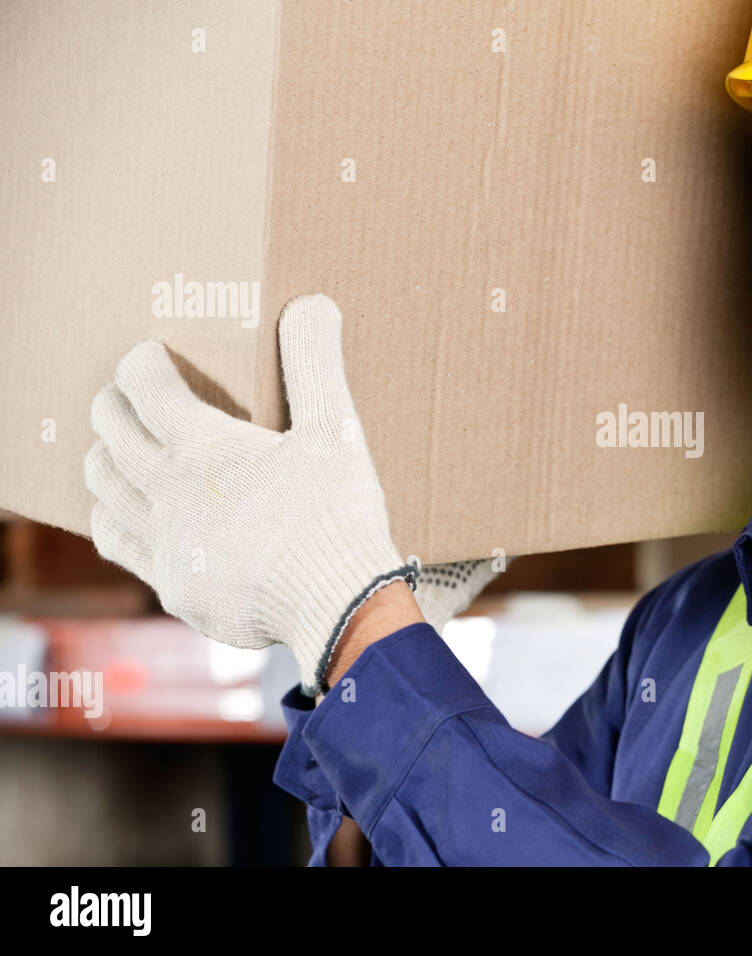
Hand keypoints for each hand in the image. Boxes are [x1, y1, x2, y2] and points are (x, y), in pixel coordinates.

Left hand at [84, 293, 414, 695]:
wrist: (338, 604)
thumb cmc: (337, 514)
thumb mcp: (337, 431)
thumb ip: (316, 364)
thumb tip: (312, 304)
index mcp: (204, 446)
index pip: (144, 388)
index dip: (140, 363)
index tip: (152, 355)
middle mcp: (168, 492)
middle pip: (111, 435)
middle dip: (113, 406)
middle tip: (129, 397)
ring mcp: (166, 543)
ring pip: (104, 491)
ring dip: (104, 461)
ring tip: (118, 451)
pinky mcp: (174, 585)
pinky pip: (120, 545)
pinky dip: (115, 520)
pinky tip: (134, 517)